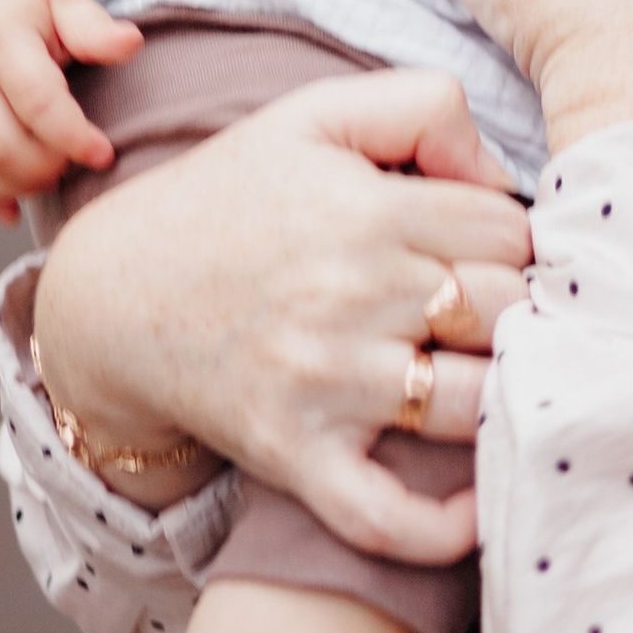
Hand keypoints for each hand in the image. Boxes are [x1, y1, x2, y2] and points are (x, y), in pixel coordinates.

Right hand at [0, 0, 142, 220]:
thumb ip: (93, 25)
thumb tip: (131, 44)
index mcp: (4, 42)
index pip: (37, 103)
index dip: (72, 137)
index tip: (104, 153)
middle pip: (0, 143)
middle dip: (44, 168)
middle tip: (76, 165)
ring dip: (13, 185)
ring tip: (50, 180)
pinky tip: (11, 210)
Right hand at [30, 68, 531, 555]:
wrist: (113, 294)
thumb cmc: (227, 200)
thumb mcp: (314, 117)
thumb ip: (421, 105)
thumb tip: (497, 169)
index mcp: (368, 213)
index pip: (509, 231)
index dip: (515, 239)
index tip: (491, 253)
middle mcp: (354, 298)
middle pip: (507, 313)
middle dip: (519, 312)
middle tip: (499, 318)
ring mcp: (327, 386)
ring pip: (474, 405)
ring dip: (501, 398)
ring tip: (492, 382)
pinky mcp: (297, 456)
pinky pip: (389, 518)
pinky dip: (444, 527)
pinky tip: (477, 506)